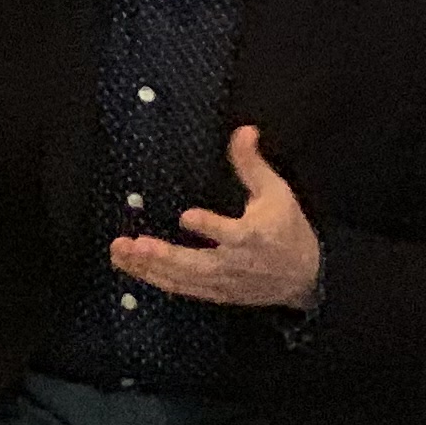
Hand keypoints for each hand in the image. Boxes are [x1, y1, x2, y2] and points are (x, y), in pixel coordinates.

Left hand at [110, 125, 323, 310]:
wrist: (306, 277)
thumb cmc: (287, 228)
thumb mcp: (276, 193)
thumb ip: (252, 164)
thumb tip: (244, 129)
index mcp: (255, 237)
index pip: (232, 234)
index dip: (210, 227)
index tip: (187, 216)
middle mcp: (236, 263)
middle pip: (198, 265)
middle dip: (164, 256)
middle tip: (133, 243)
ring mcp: (224, 282)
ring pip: (183, 279)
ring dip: (148, 268)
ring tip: (118, 251)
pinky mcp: (216, 294)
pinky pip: (182, 289)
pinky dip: (155, 280)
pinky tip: (130, 266)